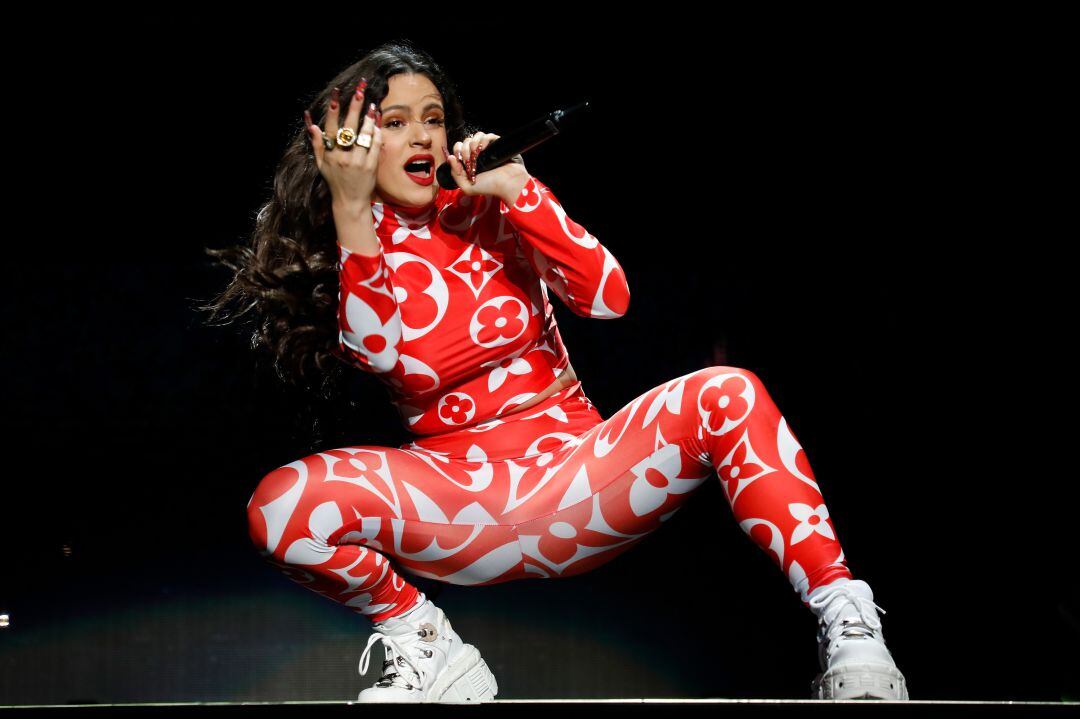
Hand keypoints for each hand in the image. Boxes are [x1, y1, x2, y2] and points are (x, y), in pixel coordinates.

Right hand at [303, 81, 382, 210]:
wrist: (350, 201)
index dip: (333, 110)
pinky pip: (375, 146)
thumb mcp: (321, 163)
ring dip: (368, 118)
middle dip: (354, 107)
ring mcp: (358, 161)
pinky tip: (377, 124)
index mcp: (330, 153)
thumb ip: (317, 144)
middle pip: (349, 127)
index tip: (336, 95)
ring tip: (371, 106)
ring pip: (364, 135)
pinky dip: (376, 134)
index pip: (330, 127)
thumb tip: (311, 124)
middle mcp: (343, 156)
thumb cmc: (335, 180)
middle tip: (359, 92)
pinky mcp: (371, 166)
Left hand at [442, 131, 528, 199]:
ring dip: (472, 143)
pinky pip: (487, 135)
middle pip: (465, 142)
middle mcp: (478, 155)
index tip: (459, 158)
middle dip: (464, 149)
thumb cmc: (490, 187)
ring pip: (475, 136)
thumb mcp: (467, 187)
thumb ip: (455, 174)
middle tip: (469, 160)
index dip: (457, 151)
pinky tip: (484, 148)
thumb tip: (450, 158)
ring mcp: (488, 148)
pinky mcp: (497, 144)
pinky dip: (483, 139)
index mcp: (470, 163)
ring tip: (476, 153)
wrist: (508, 184)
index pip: (459, 150)